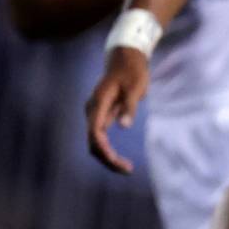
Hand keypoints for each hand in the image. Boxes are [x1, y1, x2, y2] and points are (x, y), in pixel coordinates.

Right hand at [85, 47, 150, 173]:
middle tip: (127, 170)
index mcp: (99, 103)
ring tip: (126, 168)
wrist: (125, 58)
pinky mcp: (101, 116)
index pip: (95, 132)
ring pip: (95, 141)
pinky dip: (108, 150)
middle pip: (93, 141)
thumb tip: (124, 127)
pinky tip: (119, 159)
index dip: (105, 150)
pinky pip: (100, 138)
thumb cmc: (132, 71)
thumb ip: (129, 106)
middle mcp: (92, 110)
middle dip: (107, 158)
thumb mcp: (135, 87)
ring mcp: (95, 113)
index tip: (119, 162)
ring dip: (107, 157)